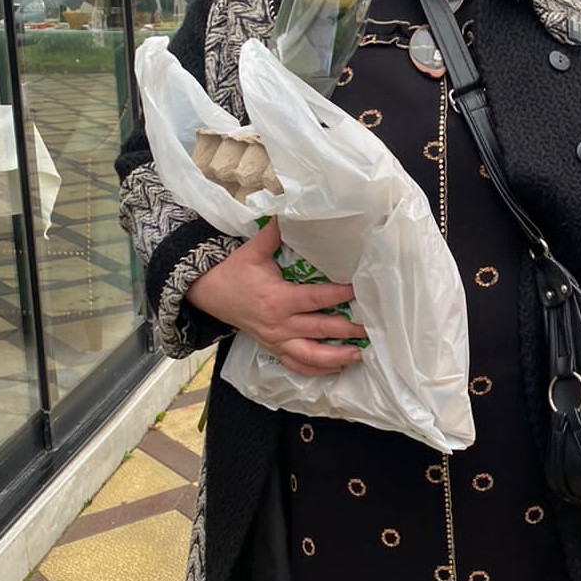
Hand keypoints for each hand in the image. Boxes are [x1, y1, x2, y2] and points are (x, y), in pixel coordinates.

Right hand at [185, 217, 366, 376]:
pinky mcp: (273, 349)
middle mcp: (280, 324)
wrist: (208, 294)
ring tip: (358, 354)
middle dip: (347, 329)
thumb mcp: (253, 251)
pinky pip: (296, 365)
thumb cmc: (233, 272)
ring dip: (336, 357)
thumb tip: (290, 210)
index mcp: (278, 299)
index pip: (315, 299)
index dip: (339, 295)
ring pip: (310, 356)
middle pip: (320, 330)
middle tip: (371, 328)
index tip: (358, 291)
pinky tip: (336, 368)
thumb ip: (274, 233)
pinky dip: (317, 370)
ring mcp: (277, 340)